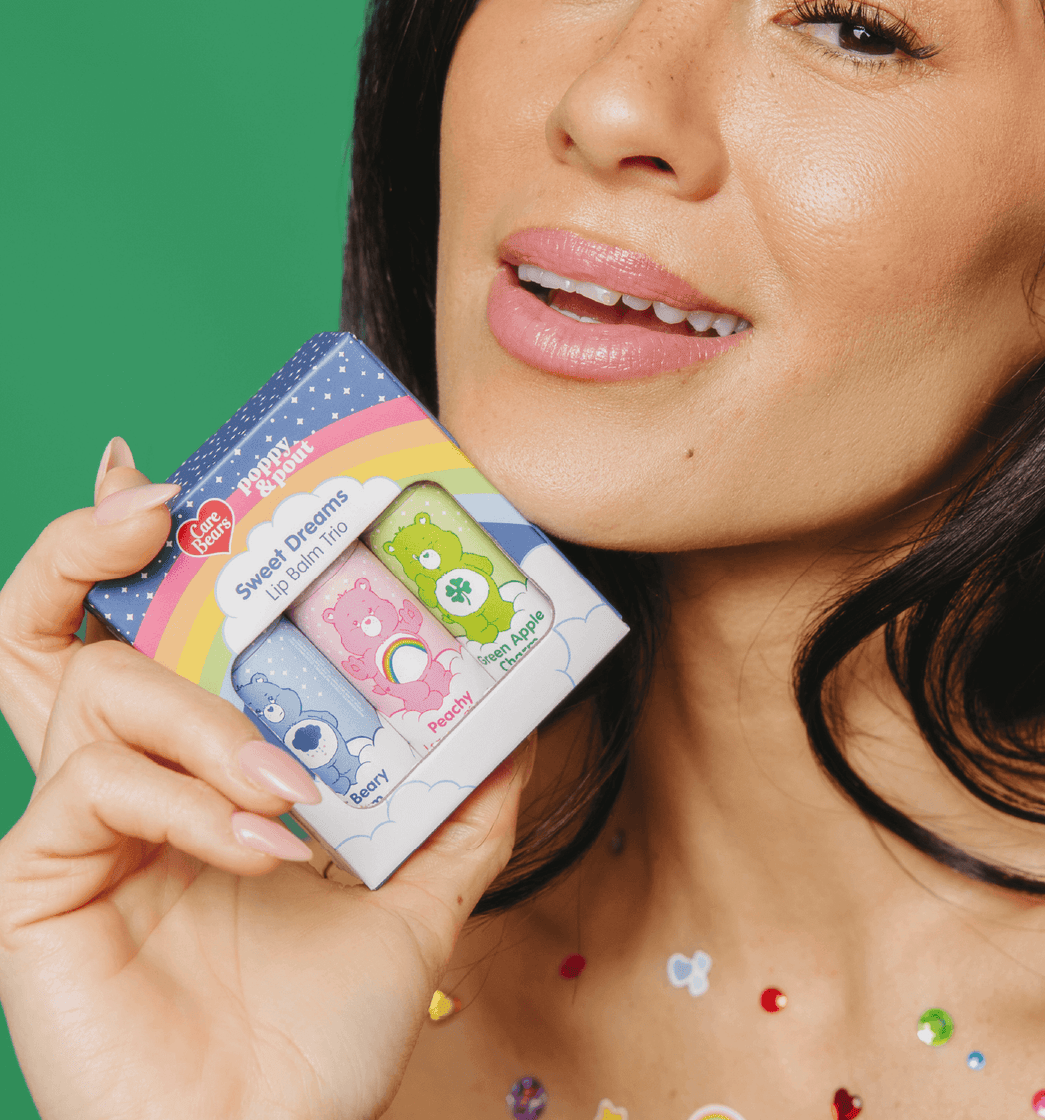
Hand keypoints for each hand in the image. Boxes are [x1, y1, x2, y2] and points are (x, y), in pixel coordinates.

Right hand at [0, 439, 534, 1119]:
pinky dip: (191, 802)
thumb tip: (529, 714)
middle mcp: (120, 778)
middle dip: (82, 546)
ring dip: (203, 716)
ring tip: (290, 784)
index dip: (130, 548)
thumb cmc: (322, 1032)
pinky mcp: (34, 884)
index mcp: (191, 765)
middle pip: (49, 627)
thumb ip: (467, 805)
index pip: (144, 633)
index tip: (166, 478)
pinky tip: (267, 845)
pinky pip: (93, 788)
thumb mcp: (420, 895)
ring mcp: (71, 829)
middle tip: (153, 505)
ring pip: (94, 690)